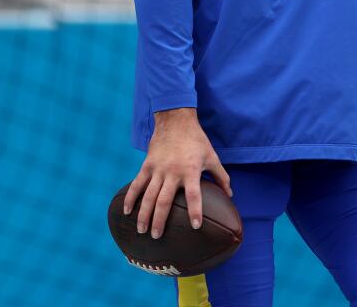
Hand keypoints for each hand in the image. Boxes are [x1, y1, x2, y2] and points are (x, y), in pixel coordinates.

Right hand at [123, 108, 232, 239]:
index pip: (194, 194)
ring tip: (142, 230)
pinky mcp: (147, 165)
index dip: (195, 210)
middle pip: (164, 200)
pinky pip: (137, 184)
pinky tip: (127, 211)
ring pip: (148, 195)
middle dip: (160, 220)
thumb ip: (221, 176)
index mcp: (191, 170)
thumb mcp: (212, 156)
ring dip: (144, 214)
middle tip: (157, 236)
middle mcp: (173, 171)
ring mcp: (158, 169)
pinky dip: (130, 197)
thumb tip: (230, 194)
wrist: (176, 120)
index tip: (196, 226)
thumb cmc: (197, 140)